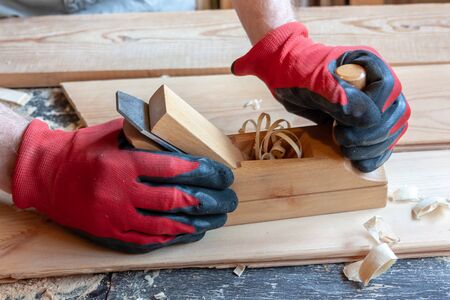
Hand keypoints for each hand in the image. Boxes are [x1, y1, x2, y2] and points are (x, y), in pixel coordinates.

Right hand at [12, 119, 236, 252]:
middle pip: (173, 199)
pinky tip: (190, 231)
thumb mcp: (111, 133)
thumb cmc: (80, 150)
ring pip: (164, 224)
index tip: (220, 173)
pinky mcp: (109, 230)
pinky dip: (172, 236)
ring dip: (196, 222)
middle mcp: (119, 191)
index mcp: (122, 163)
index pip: (171, 168)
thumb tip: (178, 135)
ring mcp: (115, 214)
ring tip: (217, 218)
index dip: (201, 171)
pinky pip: (146, 237)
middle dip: (207, 199)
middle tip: (228, 198)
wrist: (45, 175)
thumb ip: (144, 133)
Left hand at [232, 22, 409, 171]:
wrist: (283, 74)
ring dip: (373, 147)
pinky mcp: (363, 122)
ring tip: (347, 151)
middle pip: (396, 113)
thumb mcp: (313, 81)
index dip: (374, 110)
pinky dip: (373, 155)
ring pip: (392, 130)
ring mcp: (372, 104)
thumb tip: (370, 117)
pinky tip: (359, 163)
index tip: (348, 123)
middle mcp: (376, 84)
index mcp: (369, 64)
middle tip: (344, 141)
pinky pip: (380, 141)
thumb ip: (339, 97)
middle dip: (373, 134)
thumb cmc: (296, 71)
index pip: (389, 89)